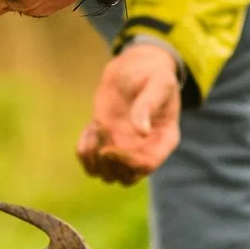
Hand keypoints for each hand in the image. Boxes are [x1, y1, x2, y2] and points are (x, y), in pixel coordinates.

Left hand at [76, 43, 182, 184]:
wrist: (134, 71)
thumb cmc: (152, 74)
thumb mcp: (157, 82)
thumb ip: (149, 104)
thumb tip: (142, 131)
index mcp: (164, 139)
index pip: (147, 166)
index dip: (126, 162)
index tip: (109, 148)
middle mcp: (145, 151)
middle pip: (125, 177)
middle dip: (109, 160)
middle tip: (102, 127)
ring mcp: (125, 150)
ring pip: (106, 174)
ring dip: (95, 156)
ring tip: (97, 125)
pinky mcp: (106, 144)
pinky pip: (91, 164)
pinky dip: (85, 151)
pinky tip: (89, 128)